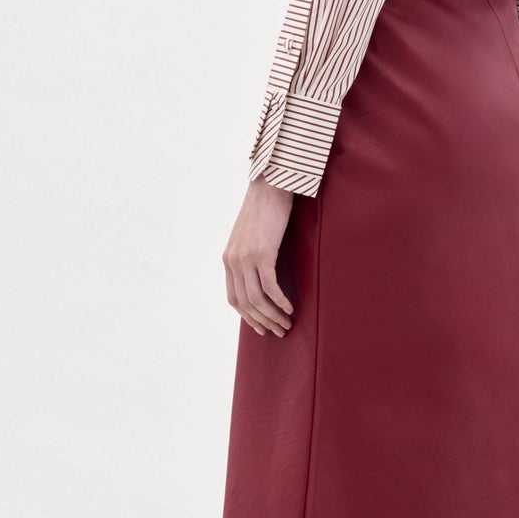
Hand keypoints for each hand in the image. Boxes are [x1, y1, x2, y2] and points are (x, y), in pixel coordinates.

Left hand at [223, 178, 295, 336]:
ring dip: (273, 316)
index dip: (248, 317)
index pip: (234, 299)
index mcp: (228, 259)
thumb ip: (250, 255)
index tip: (263, 327)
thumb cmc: (265, 209)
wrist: (269, 186)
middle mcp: (233, 261)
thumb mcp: (251, 236)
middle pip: (246, 304)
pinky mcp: (262, 253)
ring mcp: (246, 258)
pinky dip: (280, 302)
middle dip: (263, 322)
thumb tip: (262, 274)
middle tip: (280, 331)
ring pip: (257, 299)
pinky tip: (290, 308)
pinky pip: (270, 287)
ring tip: (288, 323)